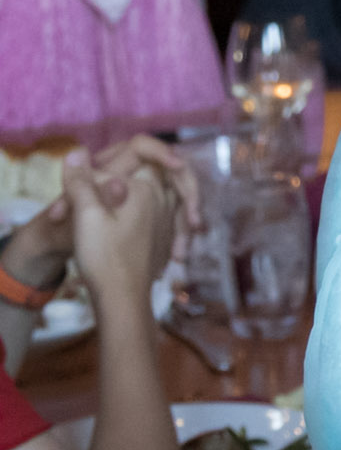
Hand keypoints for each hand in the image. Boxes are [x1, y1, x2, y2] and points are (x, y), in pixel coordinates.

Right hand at [6, 137, 198, 286]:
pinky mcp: (163, 234)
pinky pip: (148, 214)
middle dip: (103, 190)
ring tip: (89, 228)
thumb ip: (81, 181)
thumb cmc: (105, 257)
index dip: (81, 187)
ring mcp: (166, 216)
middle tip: (79, 211)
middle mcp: (163, 198)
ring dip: (113, 206)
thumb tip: (76, 152)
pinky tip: (110, 236)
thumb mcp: (85, 215)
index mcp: (147, 188)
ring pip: (141, 195)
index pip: (108, 172)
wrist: (124, 298)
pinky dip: (127, 219)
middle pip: (132, 176)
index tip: (64, 210)